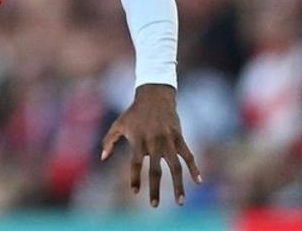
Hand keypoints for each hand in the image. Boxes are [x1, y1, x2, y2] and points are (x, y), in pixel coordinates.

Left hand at [101, 83, 201, 206]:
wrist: (154, 96)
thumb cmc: (134, 113)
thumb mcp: (118, 124)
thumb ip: (109, 140)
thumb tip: (102, 157)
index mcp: (138, 141)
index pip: (135, 164)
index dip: (135, 178)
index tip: (135, 192)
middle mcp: (154, 143)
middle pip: (156, 170)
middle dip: (155, 189)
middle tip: (153, 205)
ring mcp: (168, 141)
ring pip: (176, 167)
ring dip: (178, 185)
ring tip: (179, 202)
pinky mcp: (180, 138)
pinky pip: (189, 156)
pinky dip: (194, 168)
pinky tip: (199, 181)